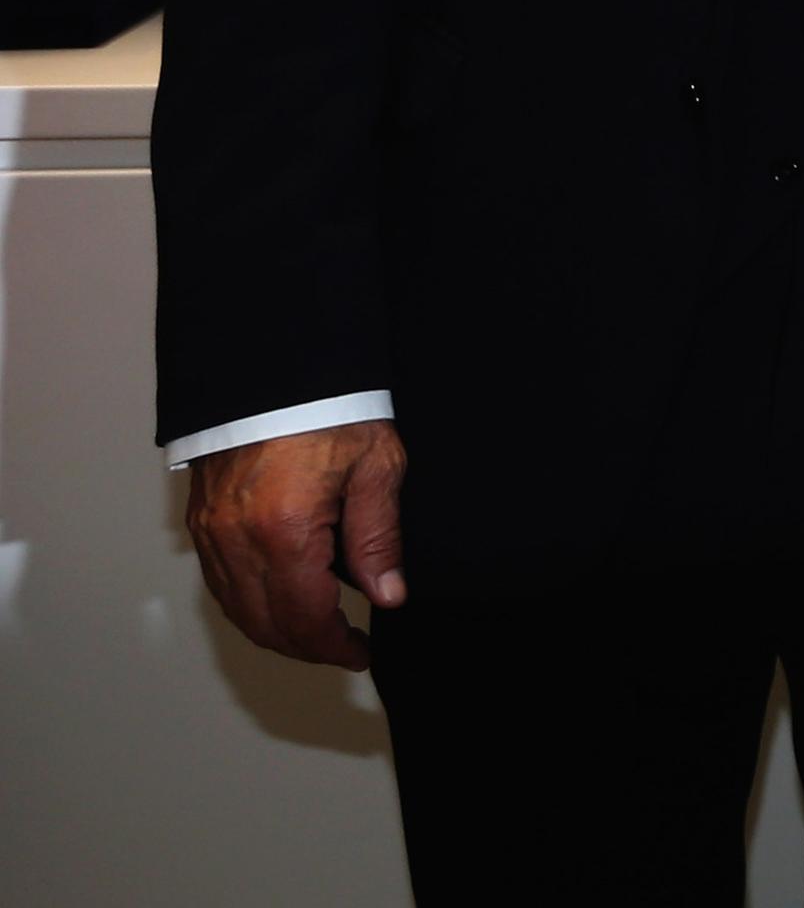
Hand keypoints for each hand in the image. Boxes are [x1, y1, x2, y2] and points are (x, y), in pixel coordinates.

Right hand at [186, 418, 406, 669]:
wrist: (276, 365)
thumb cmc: (330, 408)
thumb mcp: (376, 467)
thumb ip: (379, 538)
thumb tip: (388, 596)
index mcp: (284, 531)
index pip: (305, 618)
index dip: (334, 646)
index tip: (360, 653)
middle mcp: (236, 539)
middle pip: (266, 624)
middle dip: (306, 647)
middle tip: (343, 648)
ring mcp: (211, 531)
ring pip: (237, 609)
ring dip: (276, 630)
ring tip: (318, 630)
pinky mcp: (201, 520)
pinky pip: (221, 582)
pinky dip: (250, 603)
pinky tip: (281, 599)